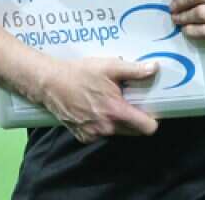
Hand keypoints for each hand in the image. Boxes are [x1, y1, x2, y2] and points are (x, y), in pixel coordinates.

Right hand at [35, 56, 158, 143]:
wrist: (50, 83)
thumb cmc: (80, 73)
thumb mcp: (108, 66)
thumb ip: (134, 70)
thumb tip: (154, 68)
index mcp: (116, 111)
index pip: (147, 128)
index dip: (152, 119)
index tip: (148, 109)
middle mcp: (107, 127)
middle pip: (134, 131)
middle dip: (134, 119)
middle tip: (126, 102)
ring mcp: (94, 134)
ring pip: (117, 133)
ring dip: (117, 122)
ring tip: (107, 104)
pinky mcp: (83, 137)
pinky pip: (101, 135)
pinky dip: (102, 125)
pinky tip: (93, 110)